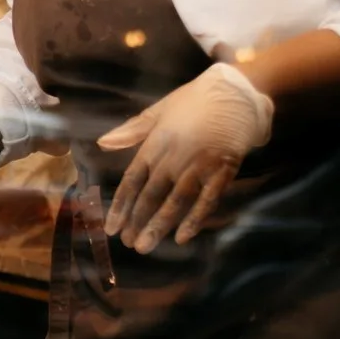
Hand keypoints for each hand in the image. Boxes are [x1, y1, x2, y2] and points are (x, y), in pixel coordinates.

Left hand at [98, 63, 272, 253]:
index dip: (121, 205)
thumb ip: (132, 130)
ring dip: (159, 225)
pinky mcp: (223, 171)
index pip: (132, 180)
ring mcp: (199, 165)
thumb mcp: (160, 110)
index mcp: (155, 142)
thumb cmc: (195, 100)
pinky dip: (194, 219)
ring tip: (145, 246)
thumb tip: (103, 143)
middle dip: (137, 221)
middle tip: (128, 244)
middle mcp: (174, 157)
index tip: (111, 227)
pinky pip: (207, 199)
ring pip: (175, 201)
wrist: (237, 92)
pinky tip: (182, 237)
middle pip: (151, 195)